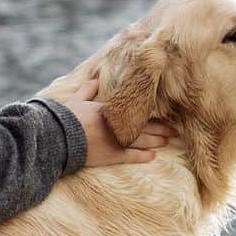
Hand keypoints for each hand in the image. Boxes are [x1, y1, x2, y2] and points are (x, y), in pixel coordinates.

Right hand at [39, 72, 172, 166]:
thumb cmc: (67, 118)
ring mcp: (116, 141)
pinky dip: (143, 156)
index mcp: (110, 110)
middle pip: (144, 127)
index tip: (163, 115)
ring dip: (156, 141)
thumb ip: (87, 89)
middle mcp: (117, 125)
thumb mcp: (76, 100)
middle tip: (175, 131)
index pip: (136, 112)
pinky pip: (132, 156)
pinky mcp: (112, 155)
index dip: (150, 115)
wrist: (60, 138)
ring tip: (168, 141)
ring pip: (142, 141)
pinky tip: (154, 156)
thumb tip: (94, 79)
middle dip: (161, 129)